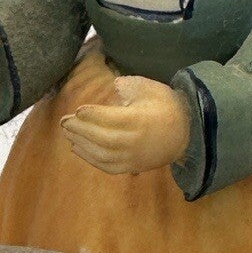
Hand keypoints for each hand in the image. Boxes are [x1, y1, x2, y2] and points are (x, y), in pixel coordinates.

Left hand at [60, 74, 190, 174]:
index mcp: (140, 121)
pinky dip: (90, 159)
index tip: (78, 110)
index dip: (92, 115)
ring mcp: (133, 157)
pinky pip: (107, 166)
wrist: (186, 134)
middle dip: (80, 130)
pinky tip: (78, 149)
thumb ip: (129, 85)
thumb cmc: (166, 106)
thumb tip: (114, 87)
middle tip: (64, 122)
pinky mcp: (132, 167)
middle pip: (101, 138)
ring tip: (68, 134)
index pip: (110, 119)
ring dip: (82, 144)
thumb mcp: (150, 88)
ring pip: (101, 155)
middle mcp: (134, 142)